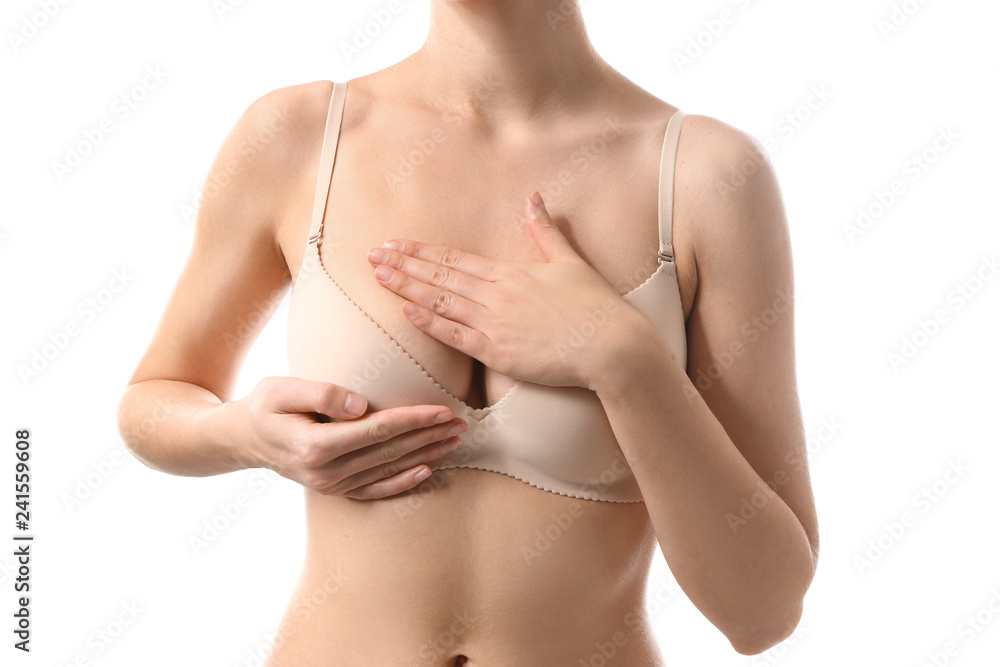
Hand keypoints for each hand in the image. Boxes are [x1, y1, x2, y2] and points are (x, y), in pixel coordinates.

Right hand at [236, 376, 467, 498]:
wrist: (240, 438)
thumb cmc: (263, 405)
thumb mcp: (281, 389)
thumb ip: (320, 393)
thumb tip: (360, 404)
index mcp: (315, 446)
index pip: (377, 429)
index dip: (414, 419)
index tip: (443, 409)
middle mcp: (325, 472)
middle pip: (390, 451)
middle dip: (429, 436)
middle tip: (462, 422)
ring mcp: (330, 486)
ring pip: (388, 469)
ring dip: (425, 455)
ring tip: (454, 440)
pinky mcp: (334, 491)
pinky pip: (375, 490)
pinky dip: (402, 482)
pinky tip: (426, 470)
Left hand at [366, 192, 635, 389]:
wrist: (611, 345)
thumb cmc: (595, 305)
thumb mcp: (570, 261)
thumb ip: (546, 230)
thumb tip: (534, 198)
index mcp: (510, 273)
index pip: (455, 259)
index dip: (421, 251)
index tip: (396, 243)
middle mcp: (497, 294)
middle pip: (440, 276)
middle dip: (403, 265)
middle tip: (372, 256)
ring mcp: (495, 323)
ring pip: (440, 301)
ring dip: (407, 288)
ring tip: (379, 277)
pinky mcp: (499, 352)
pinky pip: (456, 336)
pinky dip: (429, 323)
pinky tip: (406, 312)